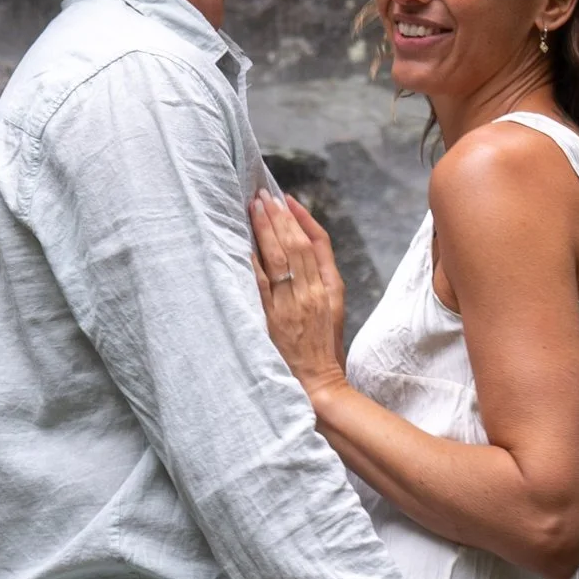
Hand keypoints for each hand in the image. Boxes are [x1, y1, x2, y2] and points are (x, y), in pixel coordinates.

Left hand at [250, 187, 348, 392]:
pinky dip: (253, 260)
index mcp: (328, 288)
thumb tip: (306, 238)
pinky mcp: (272, 320)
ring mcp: (290, 306)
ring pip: (279, 259)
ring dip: (265, 230)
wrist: (318, 383)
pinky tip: (244, 243)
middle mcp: (310, 293)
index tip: (287, 199)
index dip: (301, 219)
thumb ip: (324, 272)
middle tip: (264, 195)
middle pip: (295, 246)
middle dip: (279, 217)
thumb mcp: (335, 305)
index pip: (315, 244)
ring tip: (253, 207)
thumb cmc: (323, 344)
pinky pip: (261, 284)